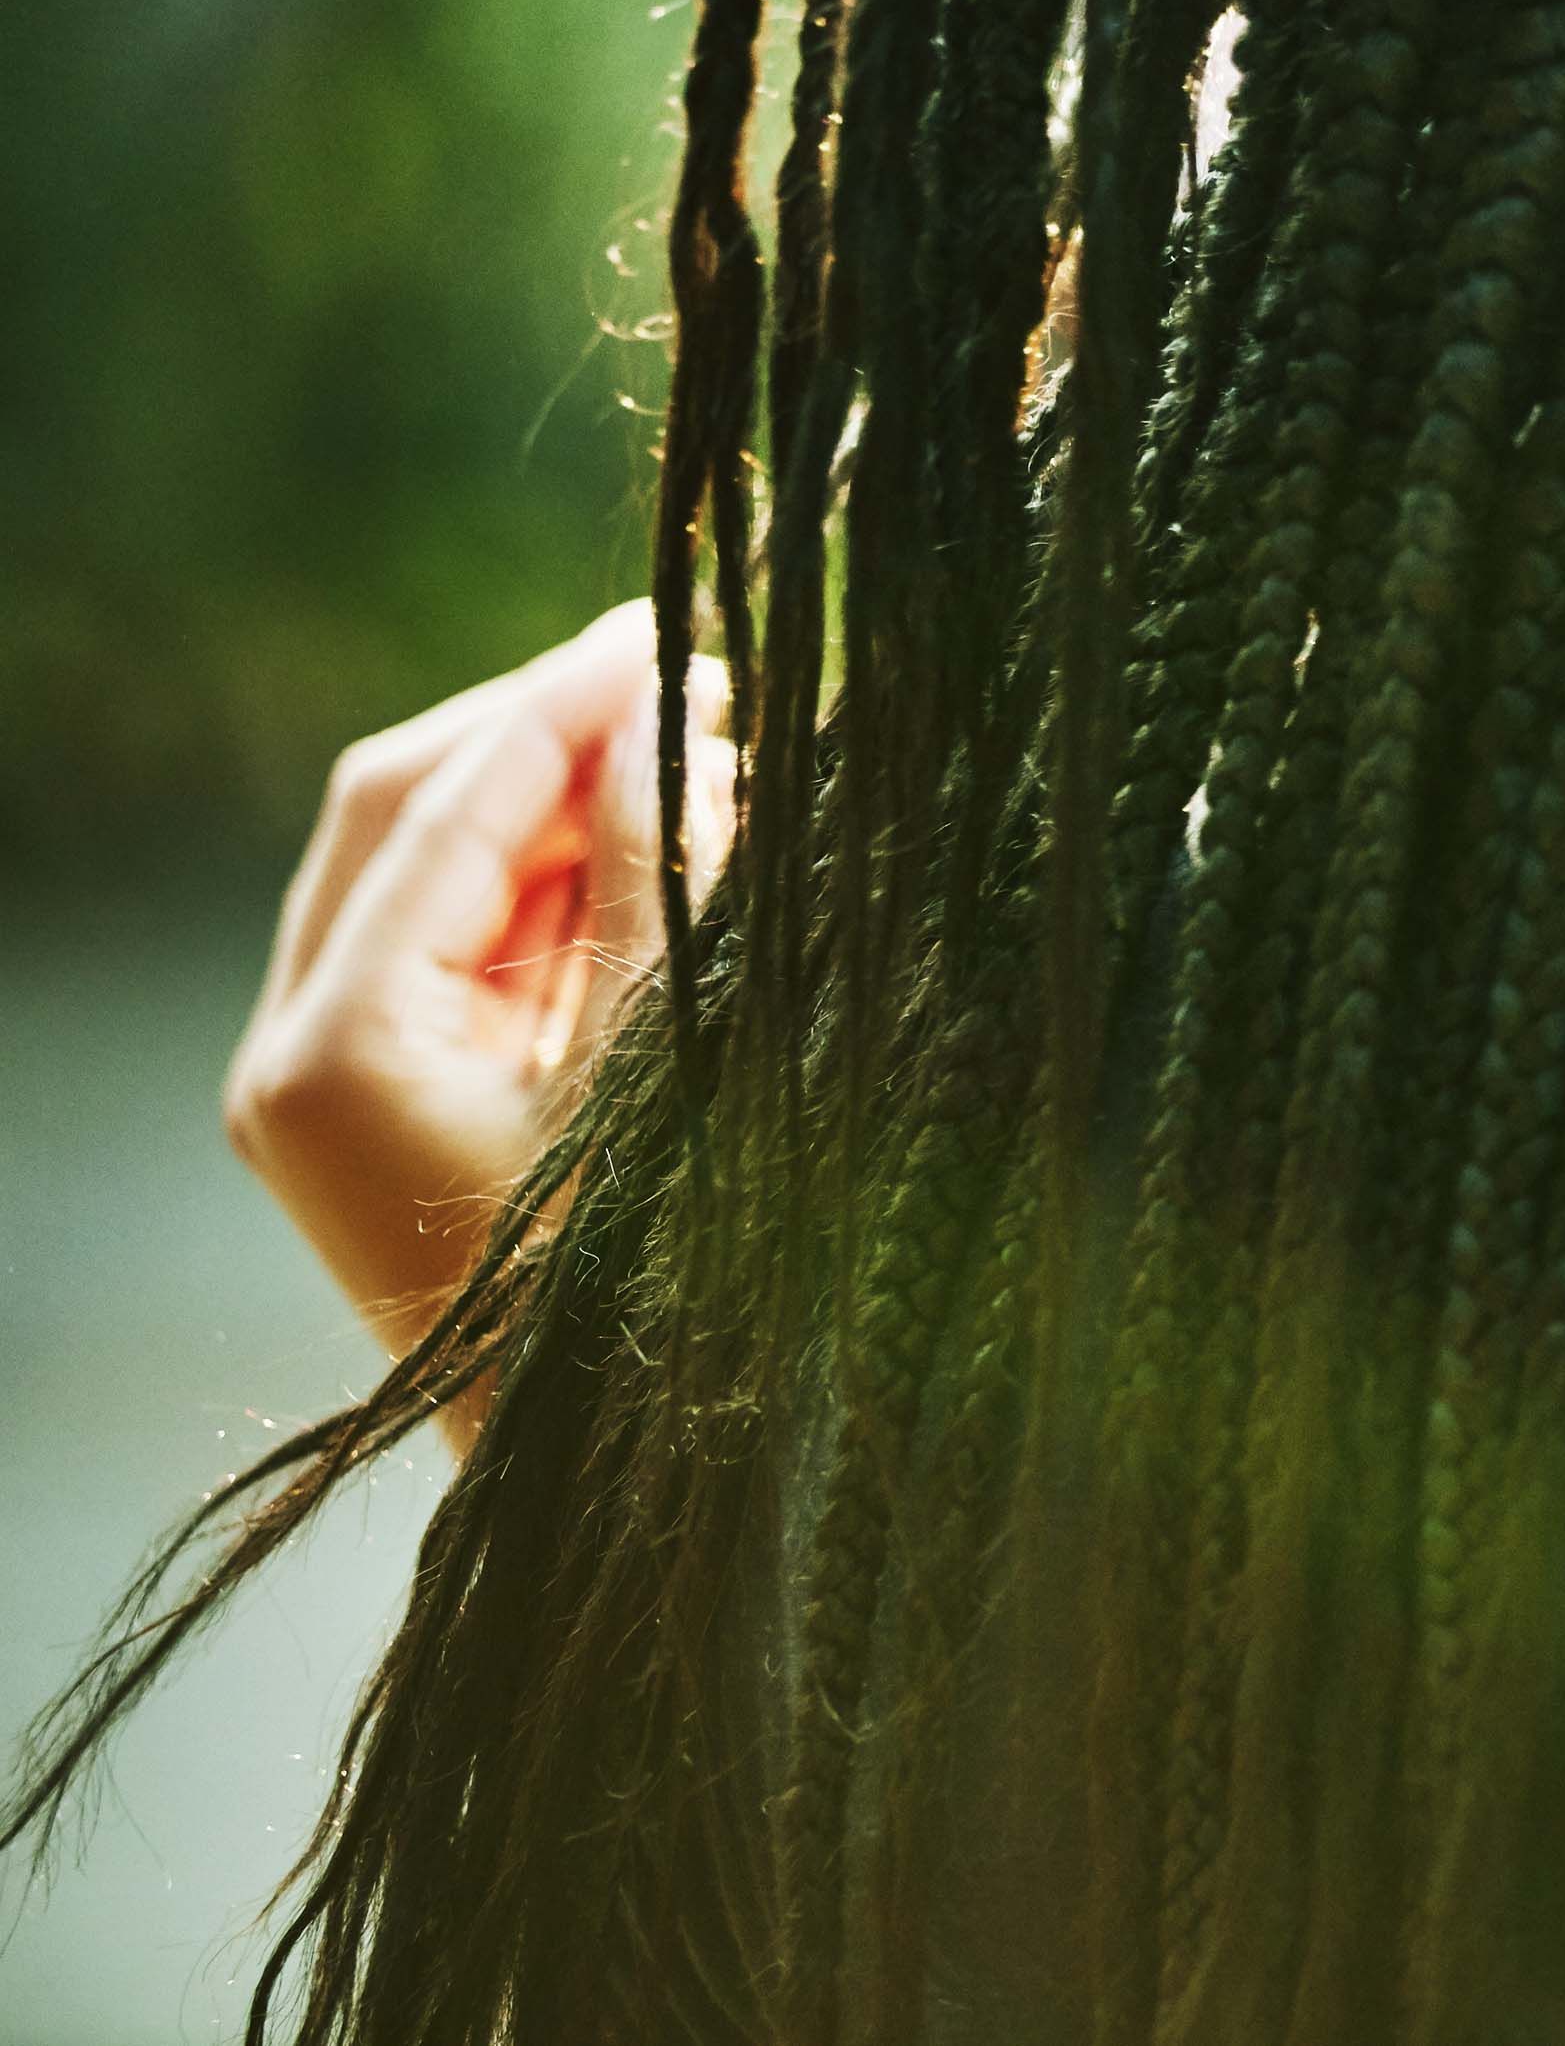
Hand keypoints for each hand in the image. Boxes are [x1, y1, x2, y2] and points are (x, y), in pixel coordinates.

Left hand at [224, 603, 731, 1380]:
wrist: (614, 1497)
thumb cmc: (644, 1298)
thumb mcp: (664, 1070)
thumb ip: (657, 883)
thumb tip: (670, 723)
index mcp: (332, 1051)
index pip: (437, 808)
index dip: (561, 705)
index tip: (676, 632)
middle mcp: (295, 1056)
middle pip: (405, 821)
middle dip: (544, 736)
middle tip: (691, 674)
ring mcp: (331, 1085)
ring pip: (433, 874)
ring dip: (558, 805)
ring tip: (703, 752)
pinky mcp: (390, 1108)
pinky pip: (462, 949)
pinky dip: (554, 886)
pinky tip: (663, 845)